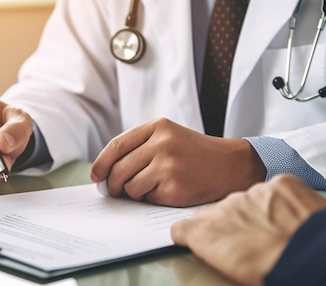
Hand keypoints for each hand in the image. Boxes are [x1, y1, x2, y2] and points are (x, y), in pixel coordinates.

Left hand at [90, 118, 266, 206]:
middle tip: (114, 190)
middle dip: (113, 184)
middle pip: (119, 169)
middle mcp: (162, 143)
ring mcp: (169, 166)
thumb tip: (105, 173)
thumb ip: (139, 146)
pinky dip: (152, 199)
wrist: (229, 164)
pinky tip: (168, 190)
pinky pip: (148, 198)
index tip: (96, 175)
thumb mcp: (168, 135)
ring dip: (134, 192)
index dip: (101, 163)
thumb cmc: (194, 152)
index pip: (116, 145)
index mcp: (157, 126)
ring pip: (130, 187)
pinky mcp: (175, 188)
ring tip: (151, 186)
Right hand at [171, 175, 325, 285]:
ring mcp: (254, 192)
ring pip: (250, 199)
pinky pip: (277, 190)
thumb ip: (217, 251)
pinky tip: (293, 218)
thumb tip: (222, 251)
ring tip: (278, 233)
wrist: (313, 259)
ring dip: (259, 213)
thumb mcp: (230, 271)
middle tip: (252, 243)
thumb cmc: (273, 274)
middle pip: (221, 212)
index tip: (203, 240)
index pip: (185, 227)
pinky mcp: (282, 184)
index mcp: (206, 233)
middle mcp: (225, 207)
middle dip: (233, 224)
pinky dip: (283, 202)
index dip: (195, 234)